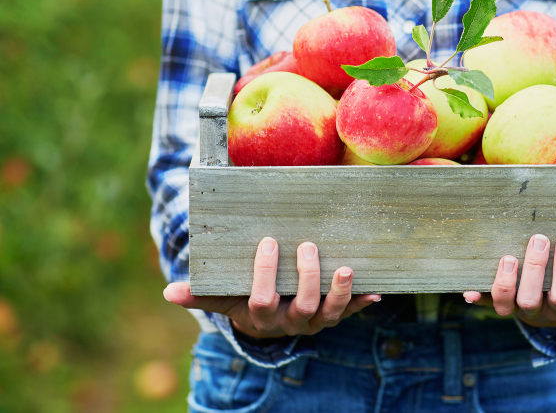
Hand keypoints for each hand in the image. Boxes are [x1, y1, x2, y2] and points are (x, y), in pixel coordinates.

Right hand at [163, 237, 379, 337]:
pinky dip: (362, 302)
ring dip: (340, 292)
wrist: (270, 322)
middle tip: (308, 247)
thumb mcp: (224, 297)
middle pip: (301, 306)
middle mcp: (290, 323)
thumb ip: (201, 293)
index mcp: (262, 316)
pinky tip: (376, 290)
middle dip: (307, 278)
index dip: (265, 274)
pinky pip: (351, 311)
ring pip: (330, 313)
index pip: (262, 299)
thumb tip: (169, 291)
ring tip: (345, 268)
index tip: (268, 243)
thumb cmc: (244, 298)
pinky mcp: (335, 315)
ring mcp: (315, 321)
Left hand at [463, 234, 555, 327]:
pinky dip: (474, 295)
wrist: (546, 303)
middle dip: (535, 270)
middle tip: (538, 239)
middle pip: (531, 299)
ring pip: (503, 303)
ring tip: (507, 257)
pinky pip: (481, 299)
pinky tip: (467, 288)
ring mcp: (511, 305)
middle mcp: (534, 310)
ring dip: (503, 282)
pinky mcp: (492, 298)